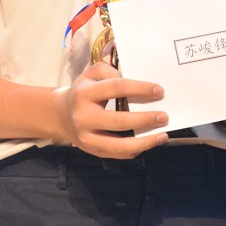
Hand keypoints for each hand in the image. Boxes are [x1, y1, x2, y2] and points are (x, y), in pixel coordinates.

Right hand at [53, 62, 168, 158]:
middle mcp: (84, 117)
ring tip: (162, 135)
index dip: (140, 89)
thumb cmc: (83, 92)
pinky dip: (136, 149)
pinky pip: (118, 154)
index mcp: (84, 93)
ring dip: (144, 142)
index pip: (117, 88)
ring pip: (119, 145)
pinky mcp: (93, 151)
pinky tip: (149, 142)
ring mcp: (87, 138)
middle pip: (119, 121)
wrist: (61, 115)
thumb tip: (133, 82)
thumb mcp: (91, 74)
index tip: (159, 90)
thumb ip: (109, 71)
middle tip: (164, 116)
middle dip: (145, 119)